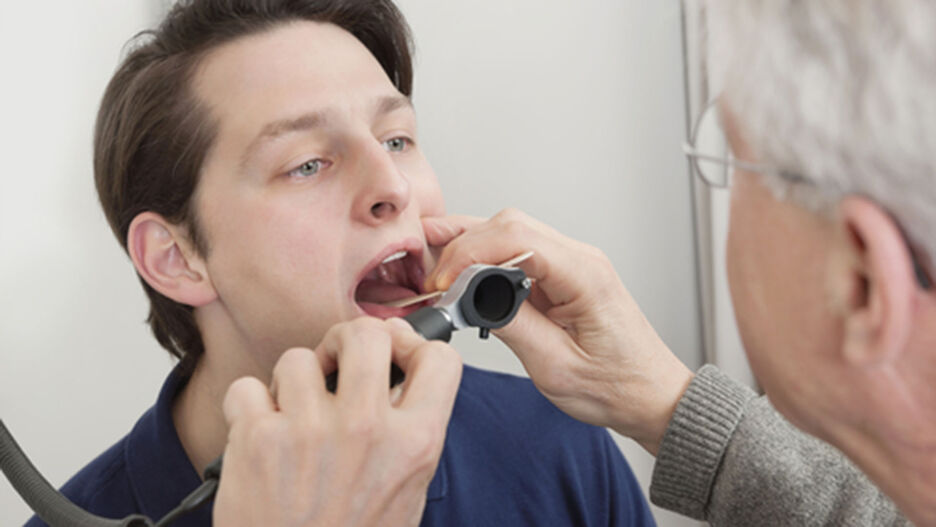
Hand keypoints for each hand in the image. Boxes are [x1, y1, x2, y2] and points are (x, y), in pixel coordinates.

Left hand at [213, 318, 462, 525]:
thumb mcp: (405, 492)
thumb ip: (409, 430)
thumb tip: (397, 368)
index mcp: (414, 444)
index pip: (440, 358)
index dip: (414, 347)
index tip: (394, 355)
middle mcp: (366, 430)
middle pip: (366, 334)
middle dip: (346, 342)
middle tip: (336, 364)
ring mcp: (310, 430)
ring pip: (298, 358)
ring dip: (292, 385)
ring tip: (293, 420)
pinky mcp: (258, 438)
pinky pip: (247, 387)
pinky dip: (247, 408)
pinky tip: (260, 436)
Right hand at [424, 209, 691, 453]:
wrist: (650, 396)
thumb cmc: (617, 387)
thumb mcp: (555, 367)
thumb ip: (511, 325)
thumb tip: (470, 298)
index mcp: (585, 275)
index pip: (516, 237)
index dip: (470, 252)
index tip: (444, 282)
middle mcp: (581, 259)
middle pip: (510, 224)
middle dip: (463, 243)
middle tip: (433, 277)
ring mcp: (573, 264)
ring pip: (511, 232)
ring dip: (471, 246)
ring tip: (437, 268)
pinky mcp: (563, 277)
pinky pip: (519, 253)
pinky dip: (486, 259)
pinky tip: (464, 274)